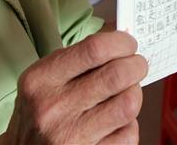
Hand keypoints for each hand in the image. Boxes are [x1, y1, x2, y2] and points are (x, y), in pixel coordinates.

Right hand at [0, 31, 146, 144]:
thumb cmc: (39, 111)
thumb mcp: (43, 79)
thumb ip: (78, 59)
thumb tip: (121, 41)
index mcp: (42, 80)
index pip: (94, 49)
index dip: (121, 42)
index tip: (128, 43)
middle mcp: (54, 108)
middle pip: (116, 75)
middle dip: (136, 65)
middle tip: (137, 65)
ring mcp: (71, 136)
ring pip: (128, 105)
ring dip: (135, 94)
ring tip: (126, 92)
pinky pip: (128, 134)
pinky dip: (129, 124)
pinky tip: (116, 121)